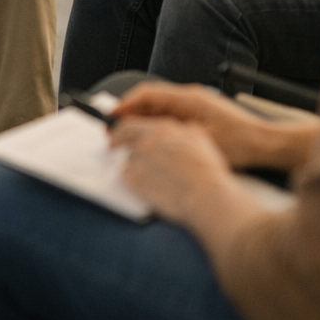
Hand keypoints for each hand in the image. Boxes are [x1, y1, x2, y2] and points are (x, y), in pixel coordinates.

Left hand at [110, 115, 234, 226]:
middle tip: (112, 146)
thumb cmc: (207, 172)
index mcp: (162, 128)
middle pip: (122, 135)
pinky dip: (133, 181)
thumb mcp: (200, 140)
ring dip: (134, 164)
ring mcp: (139, 159)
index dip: (125, 128)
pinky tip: (148, 187)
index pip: (134, 122)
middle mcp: (147, 140)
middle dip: (116, 140)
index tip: (121, 133)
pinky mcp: (135, 179)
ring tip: (150, 177)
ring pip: (128, 159)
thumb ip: (186, 130)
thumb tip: (183, 128)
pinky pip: (127, 177)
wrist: (206, 196)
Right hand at [116, 81, 311, 168]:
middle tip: (115, 129)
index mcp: (188, 98)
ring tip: (129, 134)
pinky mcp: (200, 111)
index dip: (126, 104)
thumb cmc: (240, 144)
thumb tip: (145, 133)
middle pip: (151, 98)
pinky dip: (156, 121)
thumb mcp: (201, 141)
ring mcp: (195, 102)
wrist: (268, 143)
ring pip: (160, 105)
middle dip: (130, 112)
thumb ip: (171, 134)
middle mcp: (190, 95)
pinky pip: (171, 112)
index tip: (113, 117)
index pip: (148, 93)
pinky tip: (152, 137)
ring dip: (142, 117)